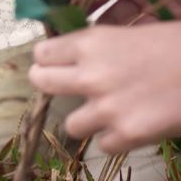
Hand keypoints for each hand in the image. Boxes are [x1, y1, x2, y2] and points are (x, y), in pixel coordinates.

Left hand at [29, 22, 180, 153]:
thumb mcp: (138, 34)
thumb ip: (103, 48)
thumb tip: (76, 59)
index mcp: (94, 43)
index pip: (43, 53)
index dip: (47, 59)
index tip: (54, 63)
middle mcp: (92, 75)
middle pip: (42, 83)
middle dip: (49, 85)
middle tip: (64, 89)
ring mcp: (106, 109)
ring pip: (70, 125)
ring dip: (87, 121)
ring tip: (109, 114)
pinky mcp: (125, 136)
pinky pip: (102, 146)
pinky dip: (115, 140)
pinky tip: (133, 127)